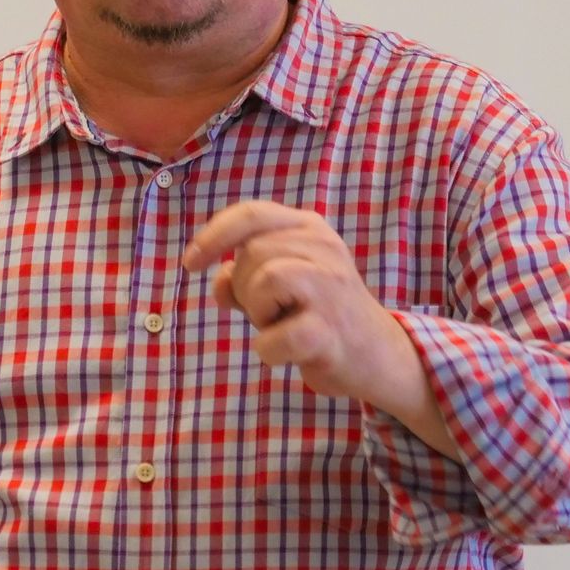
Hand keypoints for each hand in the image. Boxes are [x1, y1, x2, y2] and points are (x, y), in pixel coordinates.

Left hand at [182, 200, 405, 403]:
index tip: (191, 263)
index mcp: (310, 228)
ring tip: (282, 325)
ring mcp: (331, 288)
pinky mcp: (329, 331)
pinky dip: (268, 350)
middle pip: (251, 254)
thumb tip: (218, 282)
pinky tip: (287, 352)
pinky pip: (273, 337)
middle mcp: (324, 249)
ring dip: (258, 313)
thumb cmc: (320, 313)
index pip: (251, 214)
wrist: (378, 355)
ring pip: (262, 283)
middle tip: (271, 311)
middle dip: (245, 288)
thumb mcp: (280, 284)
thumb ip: (244, 275)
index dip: (213, 236)